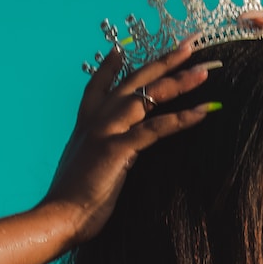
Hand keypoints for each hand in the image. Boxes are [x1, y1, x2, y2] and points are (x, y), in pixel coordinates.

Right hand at [39, 40, 216, 244]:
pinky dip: (182, 119)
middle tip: (188, 44)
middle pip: (133, 81)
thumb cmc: (70, 204)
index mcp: (85, 125)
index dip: (111, 66)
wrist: (58, 219)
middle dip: (163, 61)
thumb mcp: (83, 170)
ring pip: (147, 97)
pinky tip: (204, 111)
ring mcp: (106, 132)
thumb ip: (96, 155)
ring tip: (204, 70)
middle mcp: (95, 121)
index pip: (98, 85)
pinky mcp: (118, 149)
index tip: (121, 48)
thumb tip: (110, 155)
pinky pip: (156, 129)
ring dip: (178, 82)